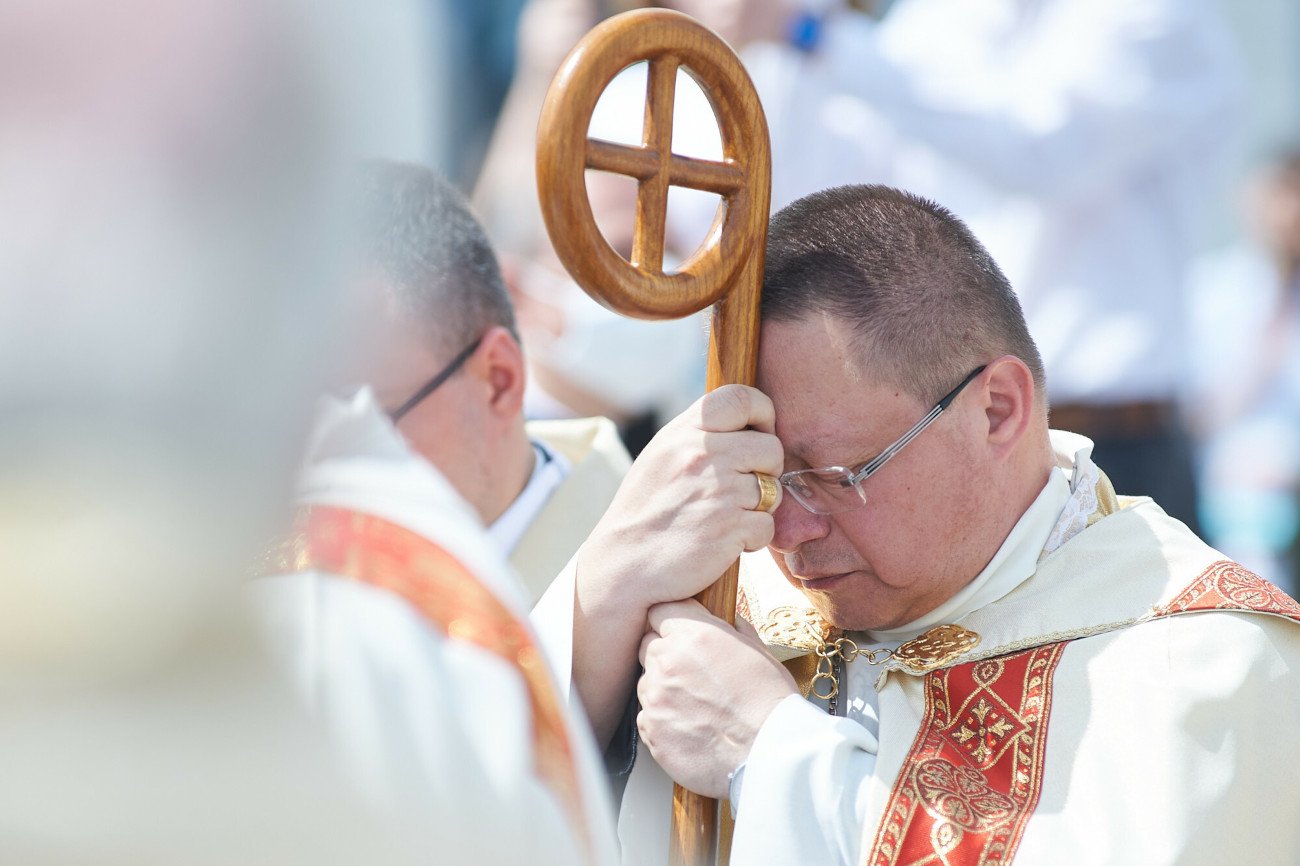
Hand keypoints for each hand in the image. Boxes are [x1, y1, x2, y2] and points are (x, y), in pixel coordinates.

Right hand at [572, 385, 781, 748]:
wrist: (622, 567)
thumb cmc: (644, 513)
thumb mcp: (660, 458)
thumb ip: (697, 436)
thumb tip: (743, 420)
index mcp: (683, 433)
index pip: (741, 397)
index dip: (763, 414)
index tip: (759, 434)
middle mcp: (701, 455)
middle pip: (770, 447)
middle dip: (766, 470)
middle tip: (744, 490)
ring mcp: (718, 491)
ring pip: (772, 489)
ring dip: (757, 508)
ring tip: (726, 519)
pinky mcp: (730, 527)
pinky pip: (767, 526)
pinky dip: (752, 539)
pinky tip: (723, 543)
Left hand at [636, 599, 797, 797]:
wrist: (768, 753)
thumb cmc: (769, 702)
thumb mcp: (758, 651)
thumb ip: (733, 631)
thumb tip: (728, 622)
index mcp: (693, 634)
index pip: (660, 610)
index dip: (670, 621)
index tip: (679, 632)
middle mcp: (667, 661)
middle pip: (648, 645)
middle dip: (665, 654)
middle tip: (692, 673)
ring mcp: (655, 697)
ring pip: (646, 682)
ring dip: (663, 689)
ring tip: (696, 706)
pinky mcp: (650, 729)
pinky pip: (646, 716)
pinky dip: (662, 720)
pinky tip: (690, 727)